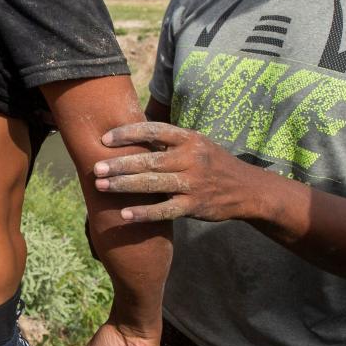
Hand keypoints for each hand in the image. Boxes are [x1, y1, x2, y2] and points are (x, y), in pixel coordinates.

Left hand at [93, 122, 255, 222]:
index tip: (105, 139)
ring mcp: (194, 183)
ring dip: (125, 185)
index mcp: (190, 139)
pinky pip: (165, 210)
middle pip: (150, 160)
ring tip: (102, 186)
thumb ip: (169, 141)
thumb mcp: (197, 144)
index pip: (155, 131)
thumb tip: (130, 134)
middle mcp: (192, 159)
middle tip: (97, 167)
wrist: (248, 190)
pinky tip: (125, 214)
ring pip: (154, 184)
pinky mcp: (195, 206)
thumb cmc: (212, 164)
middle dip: (120, 164)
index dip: (129, 133)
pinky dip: (144, 213)